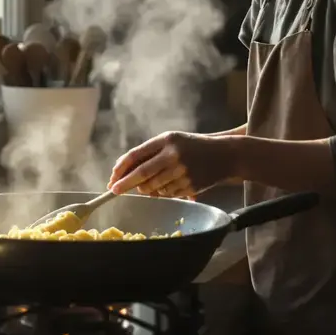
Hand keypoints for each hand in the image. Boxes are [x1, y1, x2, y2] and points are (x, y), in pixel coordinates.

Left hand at [107, 131, 238, 198]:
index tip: (111, 179)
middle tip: (114, 191)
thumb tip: (122, 171)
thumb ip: (147, 153)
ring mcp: (183, 172)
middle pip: (142, 174)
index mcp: (166, 140)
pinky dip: (161, 193)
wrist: (224, 155)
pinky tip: (167, 185)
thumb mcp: (170, 141)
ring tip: (147, 185)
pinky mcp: (190, 185)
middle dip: (125, 184)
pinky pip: (167, 194)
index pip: (136, 155)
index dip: (121, 169)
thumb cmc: (190, 147)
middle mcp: (174, 155)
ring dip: (145, 189)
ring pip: (153, 187)